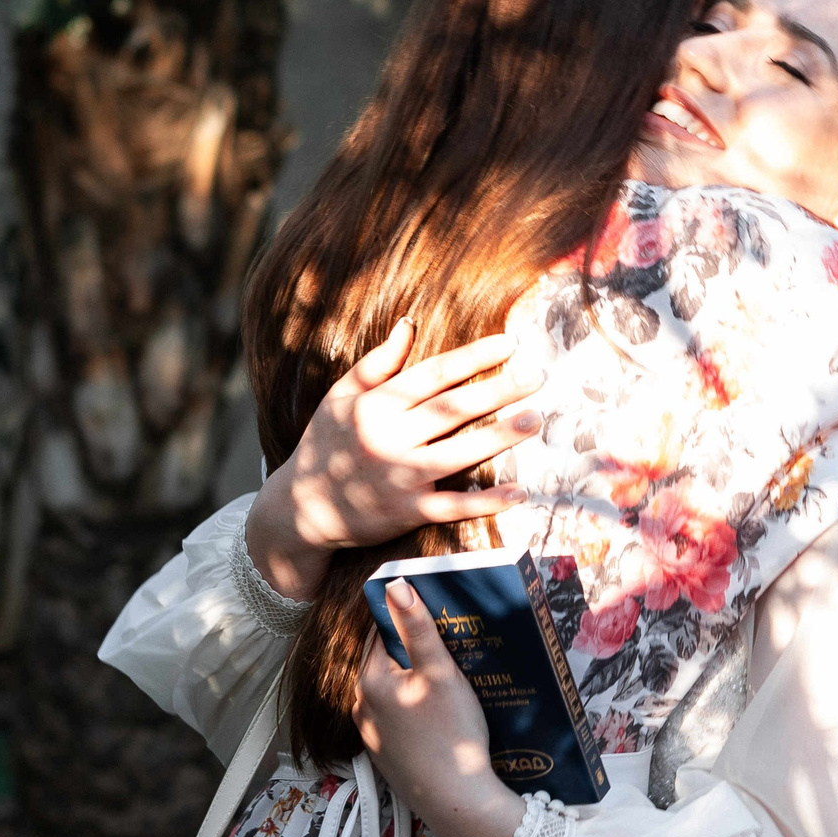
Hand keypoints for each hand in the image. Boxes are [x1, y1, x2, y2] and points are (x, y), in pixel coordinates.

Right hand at [244, 321, 545, 599]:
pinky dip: (486, 502)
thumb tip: (409, 323)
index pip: (433, 375)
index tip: (509, 343)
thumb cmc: (325, 443)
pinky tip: (519, 492)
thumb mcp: (341, 397)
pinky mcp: (406, 513)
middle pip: (451, 409)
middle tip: (537, 375)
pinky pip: (452, 506)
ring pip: (458, 454)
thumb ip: (377, 362)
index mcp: (376, 405)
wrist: (300, 508)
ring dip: (499, 438)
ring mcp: (399, 477)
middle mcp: (388, 438)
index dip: (472, 358)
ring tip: (535, 419)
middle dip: (496, 391)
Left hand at [354, 579, 525, 836]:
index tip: (436, 614)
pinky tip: (444, 717)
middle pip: (389, 664)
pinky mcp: (386, 756)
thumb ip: (417, 627)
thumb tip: (395, 584)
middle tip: (452, 648)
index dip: (408, 620)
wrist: (456, 800)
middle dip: (415, 652)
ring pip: (395, 693)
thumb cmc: (451, 734)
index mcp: (370, 681)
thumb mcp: (440, 672)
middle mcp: (361, 706)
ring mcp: (372, 735)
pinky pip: (399, 720)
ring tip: (452, 682)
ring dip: (417, 684)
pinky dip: (417, 711)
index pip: (382, 633)